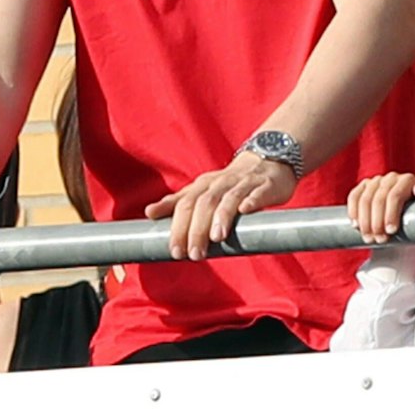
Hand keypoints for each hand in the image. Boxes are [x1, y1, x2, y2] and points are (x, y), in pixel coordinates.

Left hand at [146, 153, 296, 259]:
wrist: (265, 161)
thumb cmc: (228, 183)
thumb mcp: (201, 190)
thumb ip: (177, 203)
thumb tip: (149, 213)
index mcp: (203, 185)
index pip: (185, 205)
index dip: (178, 227)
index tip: (174, 251)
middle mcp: (220, 183)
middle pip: (204, 204)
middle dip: (197, 229)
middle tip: (194, 254)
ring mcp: (243, 183)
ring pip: (229, 198)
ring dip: (222, 217)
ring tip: (217, 238)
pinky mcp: (265, 186)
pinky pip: (257, 192)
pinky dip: (251, 200)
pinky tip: (246, 210)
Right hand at [346, 173, 414, 243]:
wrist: (412, 216)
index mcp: (408, 180)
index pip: (395, 196)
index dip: (391, 214)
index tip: (391, 231)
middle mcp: (391, 178)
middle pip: (378, 199)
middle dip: (377, 222)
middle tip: (379, 239)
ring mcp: (376, 181)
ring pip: (364, 199)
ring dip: (364, 221)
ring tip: (368, 237)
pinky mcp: (365, 186)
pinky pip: (354, 196)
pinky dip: (353, 211)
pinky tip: (355, 224)